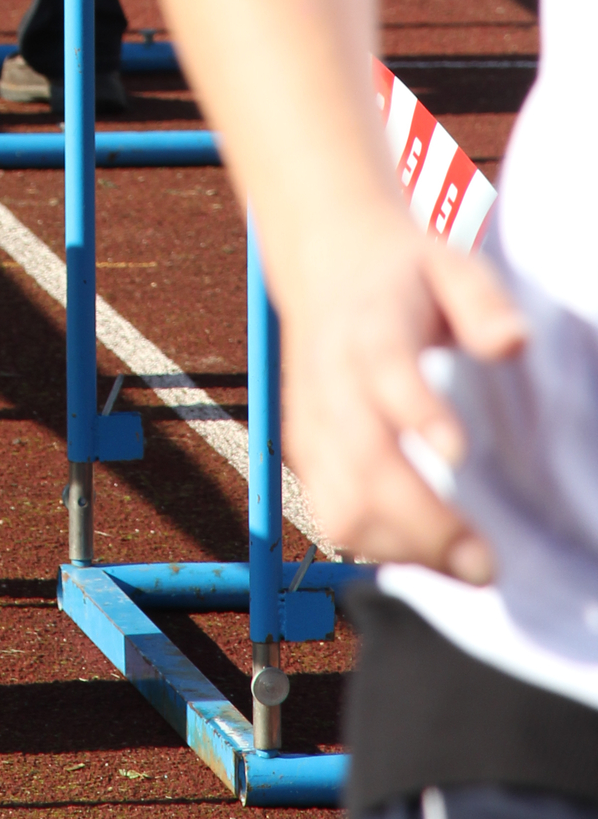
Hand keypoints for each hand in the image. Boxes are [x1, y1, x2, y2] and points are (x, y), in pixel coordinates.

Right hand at [282, 211, 526, 579]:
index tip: (458, 453)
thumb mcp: (448, 264)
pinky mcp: (306, 448)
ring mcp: (313, 418)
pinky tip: (424, 550)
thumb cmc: (399, 272)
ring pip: (338, 499)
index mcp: (370, 325)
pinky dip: (376, 545)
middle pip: (361, 458)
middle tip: (483, 560)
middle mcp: (332, 377)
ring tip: (461, 562)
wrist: (323, 257)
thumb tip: (513, 342)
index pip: (385, 368)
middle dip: (420, 519)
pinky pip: (330, 512)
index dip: (416, 411)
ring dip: (399, 545)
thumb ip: (481, 302)